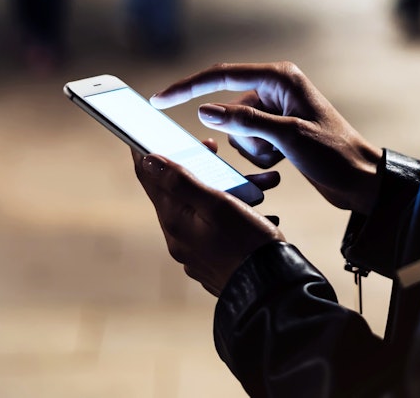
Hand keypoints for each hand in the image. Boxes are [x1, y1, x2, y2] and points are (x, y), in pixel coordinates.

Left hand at [133, 138, 283, 295]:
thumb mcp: (217, 204)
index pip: (149, 178)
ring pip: (204, 206)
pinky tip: (260, 207)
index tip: (150, 130)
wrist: (272, 290)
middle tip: (212, 148)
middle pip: (178, 190)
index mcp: (174, 220)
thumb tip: (147, 159)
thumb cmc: (247, 244)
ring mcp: (196, 250)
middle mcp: (179, 237)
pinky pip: (219, 225)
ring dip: (228, 188)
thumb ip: (181, 181)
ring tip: (257, 181)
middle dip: (196, 165)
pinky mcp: (214, 259)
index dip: (147, 150)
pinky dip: (236, 210)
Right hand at [150, 62, 382, 213]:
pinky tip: (284, 161)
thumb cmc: (333, 153)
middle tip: (273, 148)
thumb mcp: (287, 136)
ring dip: (252, 148)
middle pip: (230, 107)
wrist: (361, 179)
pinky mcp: (277, 129)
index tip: (159, 99)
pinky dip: (259, 154)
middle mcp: (276, 88)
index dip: (188, 87)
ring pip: (237, 128)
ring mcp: (275, 110)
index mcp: (280, 77)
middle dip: (241, 134)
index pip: (222, 76)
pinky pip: (249, 141)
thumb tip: (204, 110)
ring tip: (282, 156)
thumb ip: (244, 121)